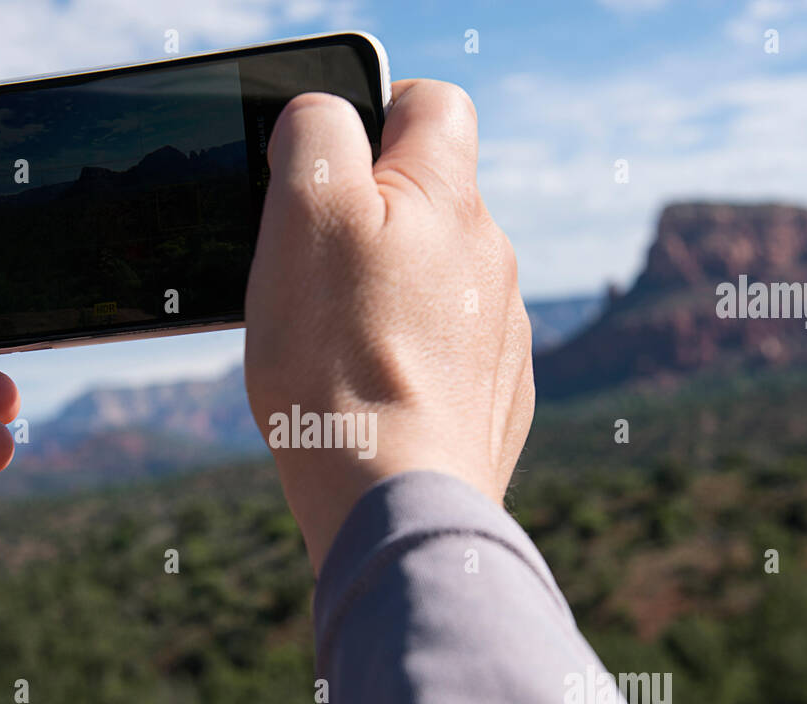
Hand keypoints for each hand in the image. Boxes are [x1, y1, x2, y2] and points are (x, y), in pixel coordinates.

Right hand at [244, 79, 534, 572]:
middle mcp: (492, 255)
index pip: (430, 103)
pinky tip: (371, 390)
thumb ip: (316, 135)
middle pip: (430, 199)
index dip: (373, 111)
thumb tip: (323, 114)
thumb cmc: (340, 360)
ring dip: (390, 292)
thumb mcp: (303, 214)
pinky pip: (449, 350)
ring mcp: (502, 330)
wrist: (397, 498)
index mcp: (448, 198)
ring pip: (438, 279)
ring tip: (334, 342)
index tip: (326, 163)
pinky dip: (411, 356)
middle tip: (310, 266)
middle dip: (370, 217)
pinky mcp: (496, 394)